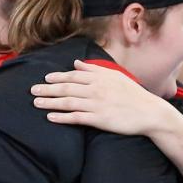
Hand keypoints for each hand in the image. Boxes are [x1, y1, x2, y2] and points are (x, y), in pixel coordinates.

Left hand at [31, 60, 168, 135]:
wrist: (150, 113)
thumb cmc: (134, 95)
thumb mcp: (116, 77)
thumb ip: (95, 69)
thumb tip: (76, 62)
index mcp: (100, 78)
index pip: (74, 75)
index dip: (58, 77)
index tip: (46, 79)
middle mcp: (95, 89)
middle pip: (66, 88)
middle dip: (47, 89)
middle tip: (33, 91)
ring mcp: (97, 105)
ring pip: (68, 102)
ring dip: (50, 102)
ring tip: (37, 103)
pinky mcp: (99, 119)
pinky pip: (77, 118)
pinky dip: (62, 117)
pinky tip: (51, 117)